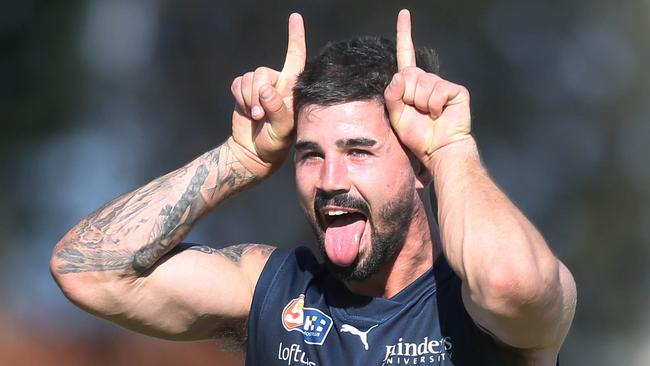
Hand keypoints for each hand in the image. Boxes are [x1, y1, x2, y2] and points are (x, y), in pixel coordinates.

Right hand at [229, 13, 305, 176]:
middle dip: (257, 93)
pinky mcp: (243, 90)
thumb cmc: (275, 143)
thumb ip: (277, 109)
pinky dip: (239, 98)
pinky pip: (237, 84)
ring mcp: (260, 86)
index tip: (295, 17)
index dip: (295, 37)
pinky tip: (246, 111)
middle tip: (260, 116)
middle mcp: (277, 82)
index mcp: (292, 88)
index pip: (296, 58)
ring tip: (256, 117)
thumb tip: (266, 89)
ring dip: (248, 99)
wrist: (254, 150)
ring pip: (249, 78)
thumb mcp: (281, 130)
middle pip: (263, 72)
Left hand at [384, 10, 471, 168]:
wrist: (439, 150)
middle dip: (408, 96)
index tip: (404, 13)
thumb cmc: (418, 136)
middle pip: (409, 75)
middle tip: (417, 112)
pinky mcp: (455, 91)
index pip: (407, 54)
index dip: (405, 33)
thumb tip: (399, 75)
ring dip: (421, 104)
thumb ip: (392, 96)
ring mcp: (442, 84)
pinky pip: (436, 91)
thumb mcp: (396, 117)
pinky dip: (433, 106)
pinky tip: (439, 115)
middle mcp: (427, 80)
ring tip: (429, 116)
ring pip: (422, 84)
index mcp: (412, 84)